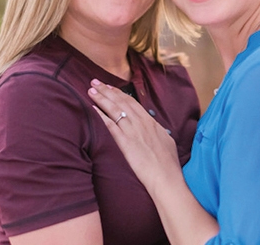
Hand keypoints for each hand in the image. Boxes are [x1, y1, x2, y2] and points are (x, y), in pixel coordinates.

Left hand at [88, 79, 181, 193]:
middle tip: (95, 82)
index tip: (110, 87)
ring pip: (115, 110)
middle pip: (121, 102)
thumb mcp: (166, 141)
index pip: (132, 102)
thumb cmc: (168, 163)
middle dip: (107, 91)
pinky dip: (101, 116)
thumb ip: (157, 132)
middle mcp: (141, 123)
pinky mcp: (125, 143)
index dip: (119, 93)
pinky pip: (111, 126)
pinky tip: (93, 109)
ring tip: (91, 90)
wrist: (166, 177)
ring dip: (102, 98)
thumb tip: (155, 128)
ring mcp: (133, 132)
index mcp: (150, 122)